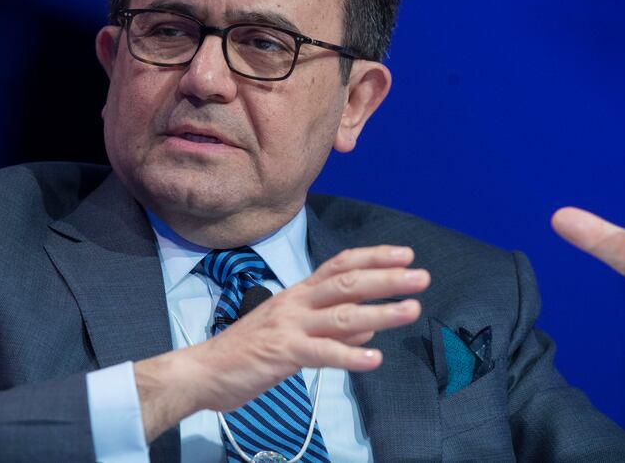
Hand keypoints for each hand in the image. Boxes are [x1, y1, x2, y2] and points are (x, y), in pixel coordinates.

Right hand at [133, 245, 429, 440]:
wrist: (204, 371)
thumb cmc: (249, 351)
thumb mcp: (293, 334)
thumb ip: (331, 330)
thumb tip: (368, 330)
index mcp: (298, 293)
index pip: (340, 265)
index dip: (373, 257)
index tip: (405, 254)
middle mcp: (295, 302)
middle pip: (347, 283)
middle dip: (386, 278)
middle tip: (421, 276)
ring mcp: (288, 326)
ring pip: (341, 315)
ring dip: (380, 312)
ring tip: (411, 309)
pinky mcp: (282, 353)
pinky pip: (321, 353)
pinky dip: (350, 356)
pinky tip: (374, 360)